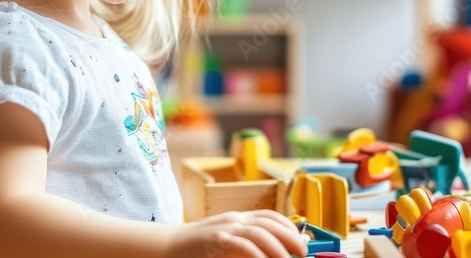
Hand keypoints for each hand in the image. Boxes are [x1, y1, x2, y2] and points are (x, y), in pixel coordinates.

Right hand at [165, 210, 307, 257]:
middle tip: (301, 253)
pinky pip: (243, 245)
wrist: (168, 245)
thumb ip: (244, 242)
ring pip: (260, 233)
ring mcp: (225, 228)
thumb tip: (267, 252)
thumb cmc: (196, 247)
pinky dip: (258, 254)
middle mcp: (234, 219)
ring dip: (279, 248)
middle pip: (270, 223)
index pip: (270, 216)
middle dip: (290, 237)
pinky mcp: (216, 240)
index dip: (289, 227)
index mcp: (237, 218)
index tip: (300, 241)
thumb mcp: (224, 239)